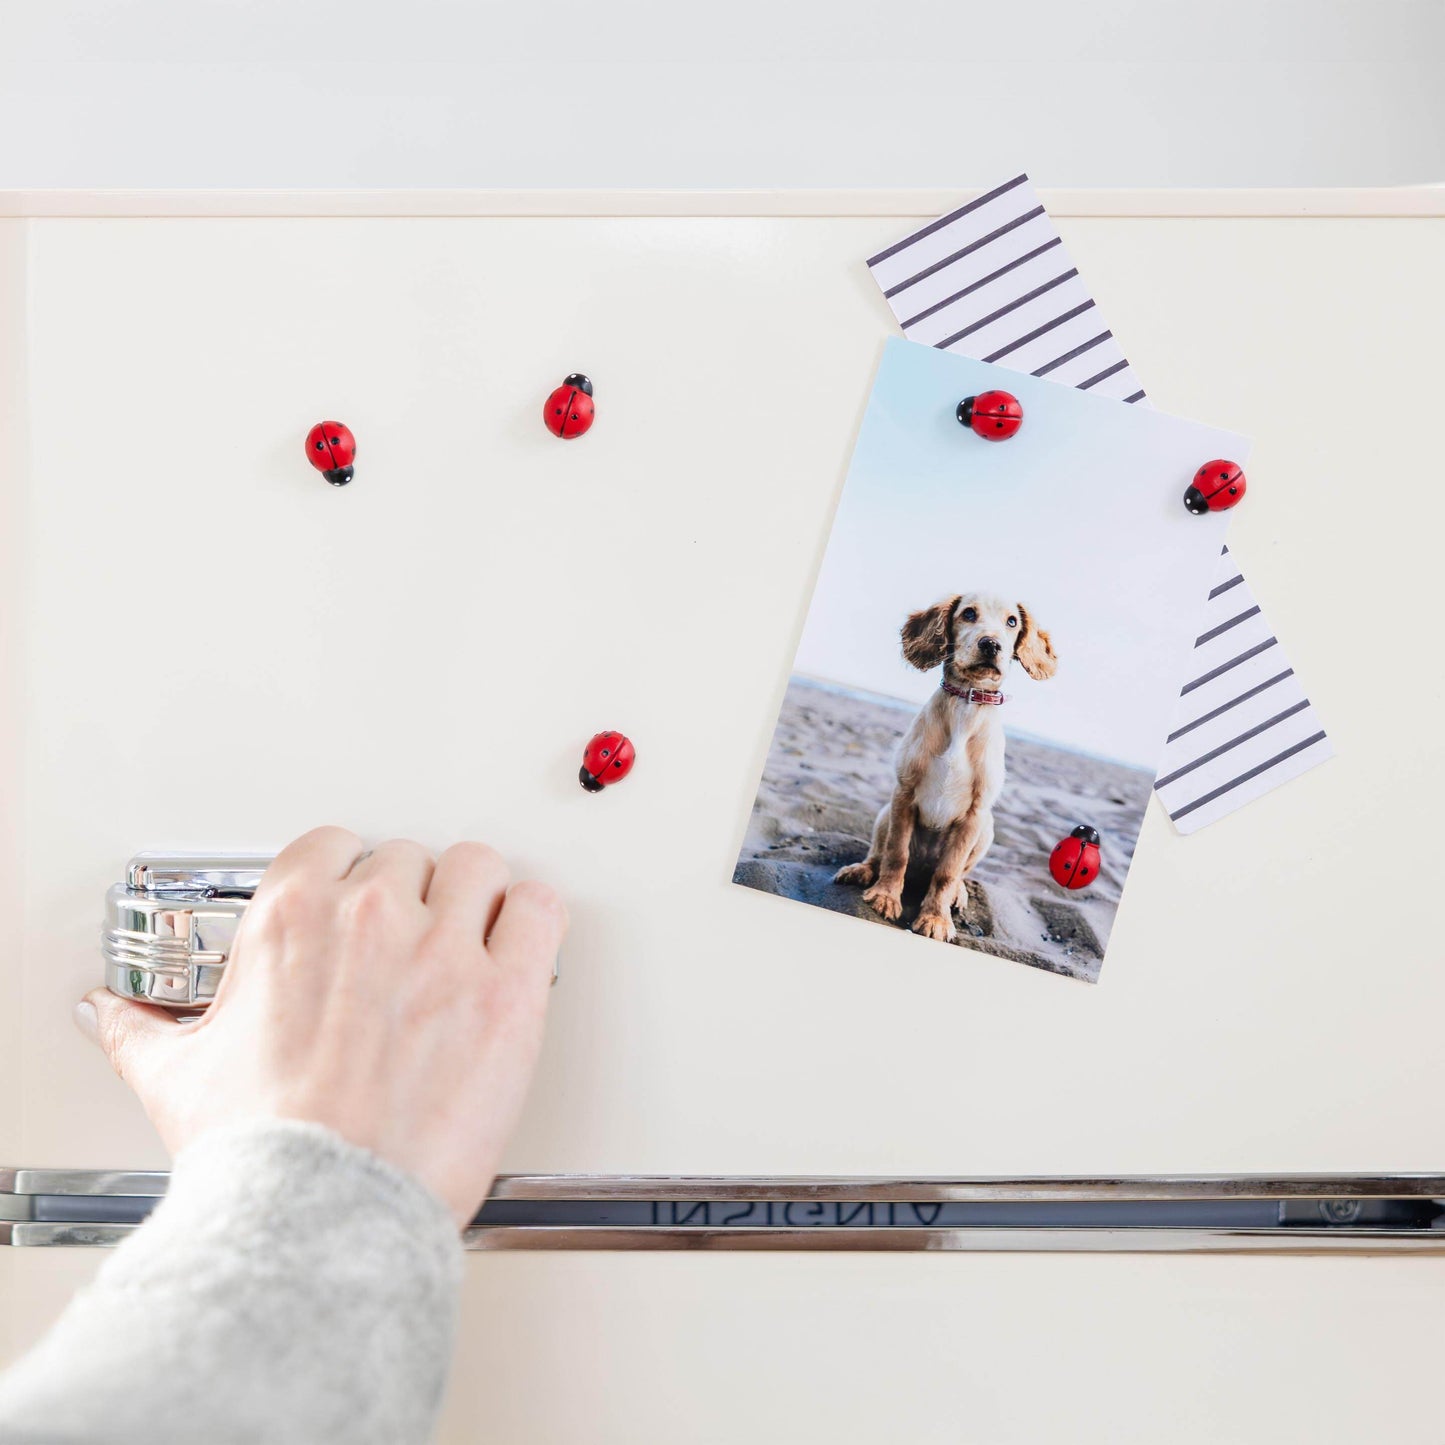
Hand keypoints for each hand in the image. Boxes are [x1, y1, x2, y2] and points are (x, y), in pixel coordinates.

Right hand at [77, 827, 566, 1225]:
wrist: (322, 1216)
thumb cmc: (259, 1154)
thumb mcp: (175, 1078)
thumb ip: (141, 1030)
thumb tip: (108, 1015)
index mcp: (294, 917)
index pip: (335, 844)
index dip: (350, 878)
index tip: (354, 909)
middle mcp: (372, 916)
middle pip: (411, 857)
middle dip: (411, 898)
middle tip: (409, 950)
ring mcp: (444, 949)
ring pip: (479, 867)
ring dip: (477, 899)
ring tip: (471, 940)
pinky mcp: (507, 991)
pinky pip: (540, 910)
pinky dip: (534, 919)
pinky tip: (522, 943)